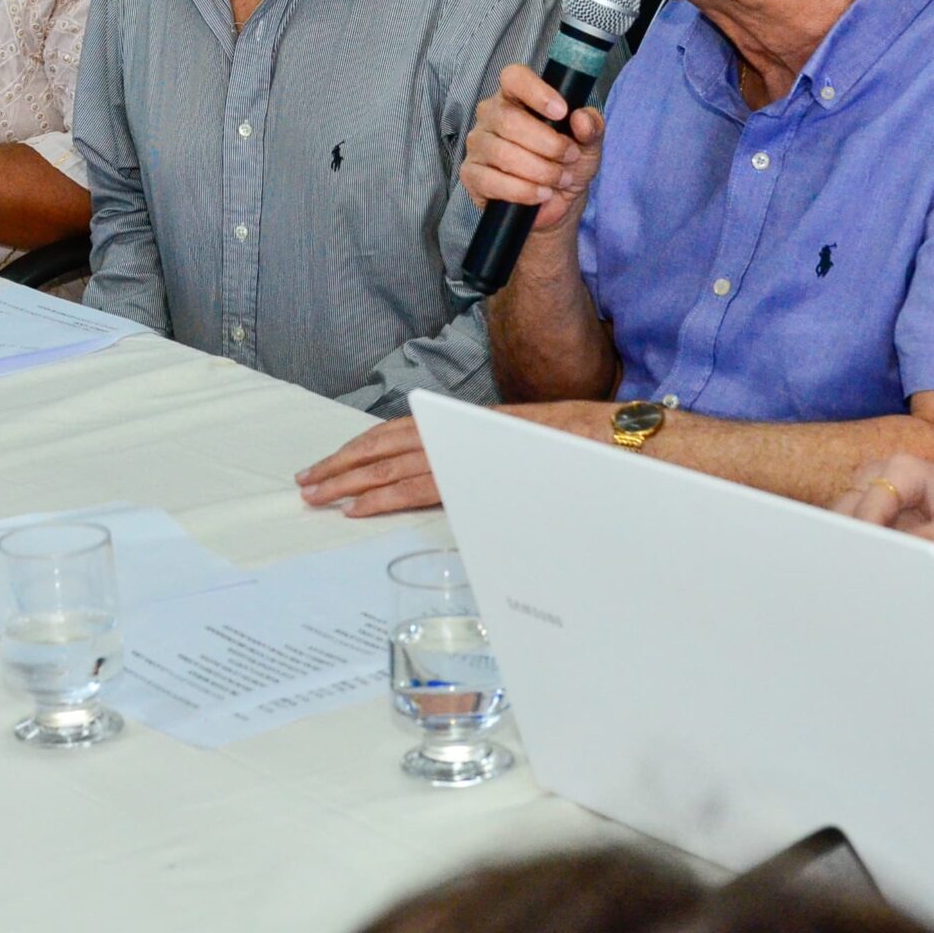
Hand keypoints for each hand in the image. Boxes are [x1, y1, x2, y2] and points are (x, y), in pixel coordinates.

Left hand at [297, 402, 609, 516]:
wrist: (626, 444)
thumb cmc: (589, 455)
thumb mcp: (527, 458)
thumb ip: (491, 468)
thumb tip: (464, 488)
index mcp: (475, 427)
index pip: (408, 432)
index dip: (368, 446)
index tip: (336, 464)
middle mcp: (468, 432)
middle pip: (391, 445)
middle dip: (345, 464)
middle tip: (307, 482)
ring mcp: (474, 450)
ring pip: (399, 463)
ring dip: (354, 479)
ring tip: (319, 494)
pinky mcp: (483, 473)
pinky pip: (425, 485)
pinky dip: (388, 495)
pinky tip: (359, 507)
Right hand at [460, 63, 605, 235]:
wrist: (557, 202)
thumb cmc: (567, 164)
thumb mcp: (588, 144)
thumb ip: (591, 127)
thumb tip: (581, 118)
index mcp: (516, 97)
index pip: (513, 77)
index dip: (536, 92)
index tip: (561, 112)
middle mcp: (491, 115)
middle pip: (509, 119)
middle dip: (548, 143)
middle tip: (570, 156)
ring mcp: (478, 144)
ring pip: (503, 153)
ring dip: (540, 170)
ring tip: (560, 179)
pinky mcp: (472, 174)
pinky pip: (492, 181)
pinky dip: (523, 190)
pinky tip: (542, 194)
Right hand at [829, 453, 933, 563]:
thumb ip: (926, 542)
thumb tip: (892, 556)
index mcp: (902, 468)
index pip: (867, 506)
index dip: (862, 538)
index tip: (864, 568)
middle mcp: (881, 473)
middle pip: (846, 511)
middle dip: (849, 542)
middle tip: (858, 575)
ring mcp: (875, 490)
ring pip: (844, 521)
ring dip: (852, 546)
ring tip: (864, 574)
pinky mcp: (875, 509)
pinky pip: (855, 530)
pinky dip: (859, 548)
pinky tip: (869, 568)